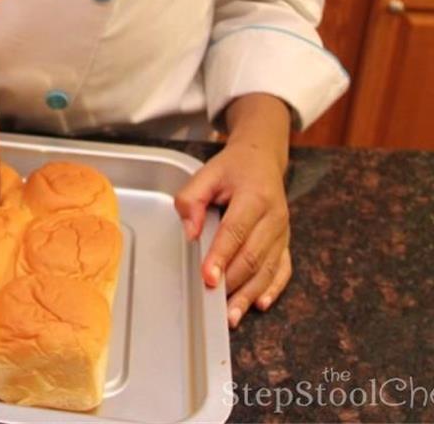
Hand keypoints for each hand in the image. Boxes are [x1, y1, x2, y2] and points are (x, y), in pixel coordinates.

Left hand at [173, 94, 292, 327]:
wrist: (262, 159)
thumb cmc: (232, 168)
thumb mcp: (207, 173)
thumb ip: (192, 199)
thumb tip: (190, 233)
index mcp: (254, 197)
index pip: (235, 232)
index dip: (221, 256)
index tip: (207, 277)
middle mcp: (274, 217)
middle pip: (253, 256)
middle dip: (234, 282)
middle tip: (214, 302)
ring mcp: (283, 232)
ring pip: (268, 269)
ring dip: (250, 294)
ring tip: (232, 316)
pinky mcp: (286, 242)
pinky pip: (283, 270)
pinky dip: (273, 289)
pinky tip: (260, 304)